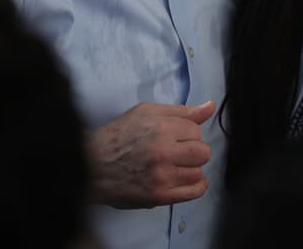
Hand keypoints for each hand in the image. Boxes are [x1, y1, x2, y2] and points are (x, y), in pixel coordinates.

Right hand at [86, 101, 213, 208]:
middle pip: (202, 152)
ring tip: (175, 166)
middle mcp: (162, 151)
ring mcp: (162, 176)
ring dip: (191, 169)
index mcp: (160, 127)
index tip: (177, 136)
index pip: (196, 130)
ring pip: (198, 172)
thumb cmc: (118, 136)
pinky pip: (193, 192)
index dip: (188, 133)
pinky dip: (196, 186)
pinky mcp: (159, 196)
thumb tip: (210, 107)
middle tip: (179, 152)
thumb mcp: (146, 112)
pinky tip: (185, 179)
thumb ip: (181, 111)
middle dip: (194, 151)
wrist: (92, 166)